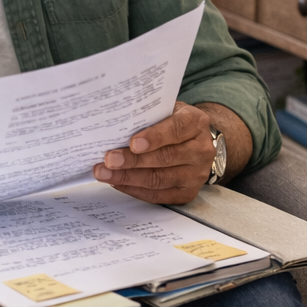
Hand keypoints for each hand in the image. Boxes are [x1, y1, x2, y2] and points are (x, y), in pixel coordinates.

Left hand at [93, 101, 214, 205]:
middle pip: (166, 157)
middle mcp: (202, 149)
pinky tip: (117, 182)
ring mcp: (197, 174)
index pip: (176, 129)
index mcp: (196, 123)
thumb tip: (114, 124)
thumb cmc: (169, 122)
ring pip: (160, 179)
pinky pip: (158, 195)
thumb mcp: (164, 110)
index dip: (155, 137)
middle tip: (109, 160)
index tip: (133, 143)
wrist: (191, 141)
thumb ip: (146, 116)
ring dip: (128, 178)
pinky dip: (134, 190)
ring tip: (105, 173)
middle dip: (133, 160)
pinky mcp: (188, 192)